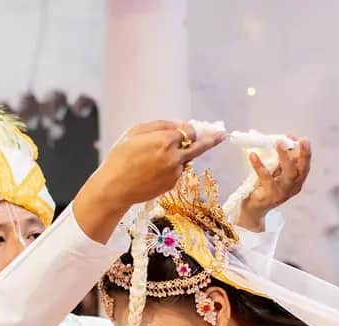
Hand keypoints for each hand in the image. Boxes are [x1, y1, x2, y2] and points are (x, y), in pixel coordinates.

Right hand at [73, 121, 224, 240]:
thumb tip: (182, 125)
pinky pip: (176, 171)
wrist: (115, 188)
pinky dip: (170, 168)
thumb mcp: (136, 132)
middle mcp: (175, 157)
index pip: (188, 131)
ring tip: (154, 159)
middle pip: (199, 146)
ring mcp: (175, 173)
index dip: (187, 129)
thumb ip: (161, 125)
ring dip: (179, 155)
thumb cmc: (121, 157)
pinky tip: (151, 171)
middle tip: (223, 134)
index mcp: (166, 140)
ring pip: (185, 159)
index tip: (190, 128)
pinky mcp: (172, 184)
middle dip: (211, 139)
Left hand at [235, 138, 310, 231]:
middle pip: (302, 170)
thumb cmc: (262, 187)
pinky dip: (259, 166)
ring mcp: (283, 193)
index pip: (304, 164)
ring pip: (289, 175)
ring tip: (278, 143)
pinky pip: (266, 179)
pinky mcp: (270, 196)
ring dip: (285, 157)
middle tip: (299, 140)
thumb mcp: (271, 170)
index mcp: (296, 179)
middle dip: (303, 154)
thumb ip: (270, 156)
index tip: (298, 137)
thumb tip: (257, 134)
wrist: (252, 209)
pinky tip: (252, 155)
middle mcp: (293, 187)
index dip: (303, 151)